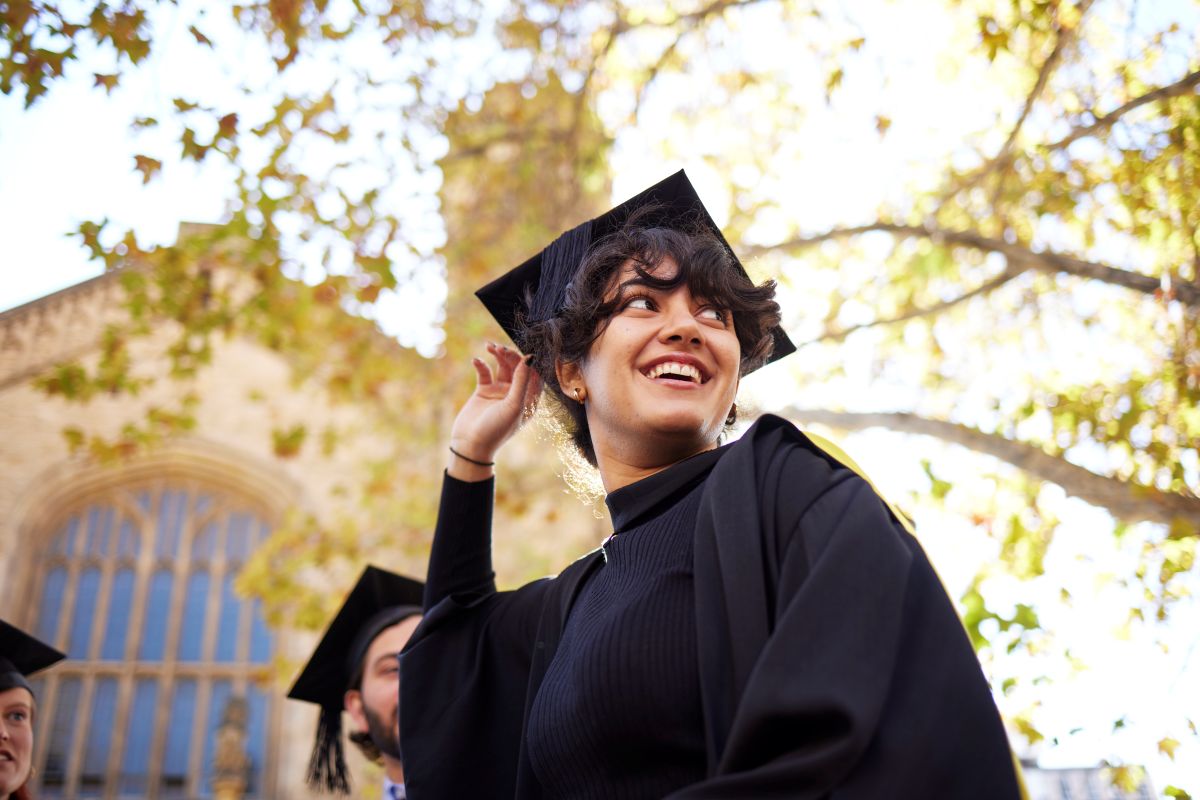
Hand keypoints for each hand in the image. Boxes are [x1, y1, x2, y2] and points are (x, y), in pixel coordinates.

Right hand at [448, 342, 542, 479]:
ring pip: (502, 367)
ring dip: (497, 355)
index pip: (534, 375)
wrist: (470, 445)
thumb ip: (522, 380)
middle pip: (518, 367)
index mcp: (529, 400)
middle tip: (501, 349)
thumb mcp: (513, 405)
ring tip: (490, 347)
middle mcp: (516, 394)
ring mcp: (500, 392)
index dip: (530, 362)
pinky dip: (481, 365)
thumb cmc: (496, 430)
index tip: (523, 353)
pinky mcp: (484, 391)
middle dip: (511, 356)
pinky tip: (476, 361)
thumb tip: (530, 357)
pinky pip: (485, 372)